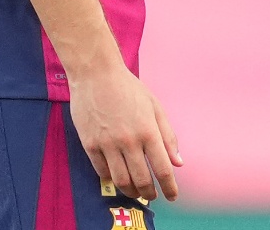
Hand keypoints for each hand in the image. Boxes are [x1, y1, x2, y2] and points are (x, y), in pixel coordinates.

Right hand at [68, 63, 182, 201]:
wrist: (96, 73)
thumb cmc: (128, 88)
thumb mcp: (155, 107)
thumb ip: (168, 136)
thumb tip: (179, 163)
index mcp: (148, 131)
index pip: (163, 169)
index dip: (170, 187)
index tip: (173, 196)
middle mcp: (129, 141)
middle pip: (142, 180)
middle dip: (150, 193)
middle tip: (152, 196)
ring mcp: (108, 144)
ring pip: (121, 180)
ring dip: (131, 191)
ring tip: (136, 191)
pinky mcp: (90, 144)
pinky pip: (102, 171)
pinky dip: (112, 178)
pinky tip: (117, 176)